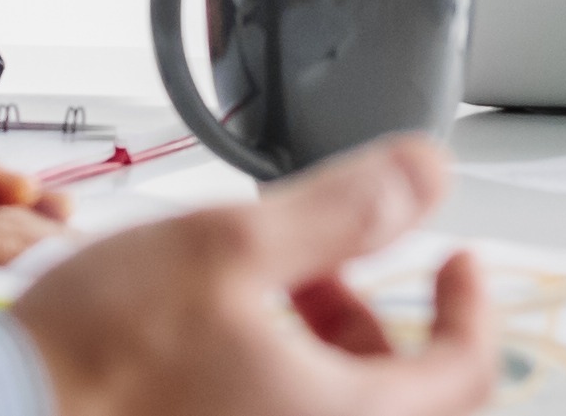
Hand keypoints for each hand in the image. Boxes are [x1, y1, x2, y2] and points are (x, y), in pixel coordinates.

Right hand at [16, 135, 499, 415]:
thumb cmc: (96, 354)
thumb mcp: (231, 246)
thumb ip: (344, 210)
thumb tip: (426, 174)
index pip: (466, 370)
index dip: (469, 305)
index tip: (454, 263)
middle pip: (403, 398)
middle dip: (373, 321)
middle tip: (321, 272)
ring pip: (335, 415)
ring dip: (321, 354)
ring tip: (254, 299)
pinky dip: (275, 390)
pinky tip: (216, 348)